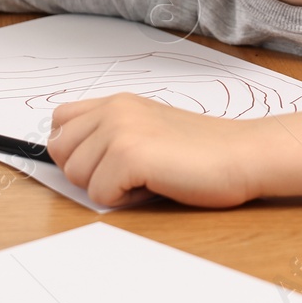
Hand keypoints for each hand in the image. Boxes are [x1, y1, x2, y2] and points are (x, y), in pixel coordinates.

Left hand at [48, 98, 301, 208]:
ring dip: (108, 188)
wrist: (242, 154)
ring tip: (145, 178)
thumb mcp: (147, 129)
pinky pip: (100, 194)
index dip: (74, 150)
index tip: (101, 163)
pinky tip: (154, 186)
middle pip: (60, 153)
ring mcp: (120, 130)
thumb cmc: (201, 151)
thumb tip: (70, 158)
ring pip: (76, 176)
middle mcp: (113, 110)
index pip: (59, 123)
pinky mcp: (130, 155)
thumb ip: (111, 134)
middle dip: (88, 174)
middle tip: (129, 175)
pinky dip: (124, 200)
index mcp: (116, 102)